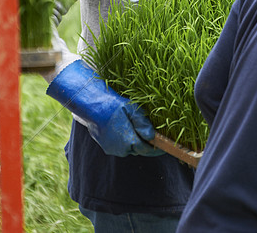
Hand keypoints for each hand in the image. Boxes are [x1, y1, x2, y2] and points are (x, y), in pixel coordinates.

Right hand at [46, 60, 162, 156]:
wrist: (92, 106)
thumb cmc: (113, 105)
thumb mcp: (132, 110)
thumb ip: (143, 124)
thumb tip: (152, 136)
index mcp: (129, 141)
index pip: (147, 150)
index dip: (157, 148)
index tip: (165, 146)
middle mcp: (121, 149)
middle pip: (139, 149)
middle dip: (146, 144)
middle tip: (153, 136)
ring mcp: (112, 149)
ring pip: (129, 148)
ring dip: (134, 142)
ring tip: (137, 130)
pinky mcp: (106, 147)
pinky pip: (120, 147)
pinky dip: (125, 141)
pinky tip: (125, 129)